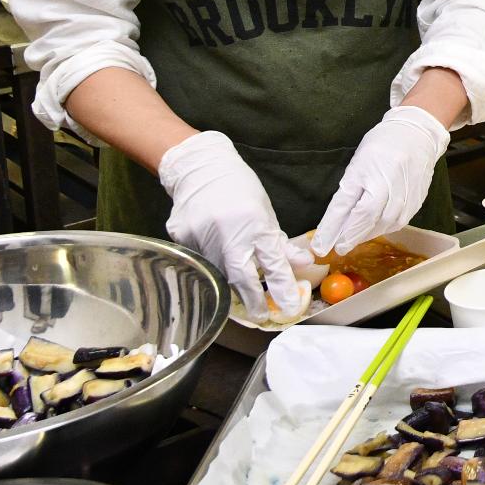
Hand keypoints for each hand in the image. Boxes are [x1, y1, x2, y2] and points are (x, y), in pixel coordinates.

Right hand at [158, 131, 306, 319]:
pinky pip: (198, 260)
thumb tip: (302, 263)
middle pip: (241, 277)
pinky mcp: (181, 238)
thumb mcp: (265, 212)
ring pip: (218, 272)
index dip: (282, 287)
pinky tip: (212, 254)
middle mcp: (228, 232)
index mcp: (254, 223)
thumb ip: (279, 241)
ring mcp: (201, 236)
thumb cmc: (239, 188)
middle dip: (253, 300)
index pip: (273, 263)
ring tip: (239, 288)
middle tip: (262, 315)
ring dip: (230, 283)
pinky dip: (209, 264)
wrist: (201, 169)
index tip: (288, 307)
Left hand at [313, 106, 450, 254]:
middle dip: (350, 236)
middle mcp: (388, 185)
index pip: (346, 207)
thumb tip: (337, 222)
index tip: (320, 246)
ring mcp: (406, 193)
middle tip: (339, 247)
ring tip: (356, 238)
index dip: (332, 228)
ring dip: (367, 233)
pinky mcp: (417, 199)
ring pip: (385, 224)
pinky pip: (400, 221)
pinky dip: (385, 227)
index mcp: (368, 172)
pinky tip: (376, 227)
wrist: (417, 134)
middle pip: (367, 219)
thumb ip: (348, 193)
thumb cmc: (382, 145)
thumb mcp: (358, 165)